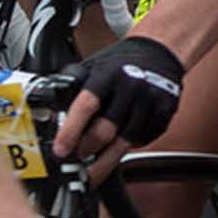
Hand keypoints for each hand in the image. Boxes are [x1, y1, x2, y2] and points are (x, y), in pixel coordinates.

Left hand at [53, 32, 187, 171]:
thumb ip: (74, 89)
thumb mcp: (92, 66)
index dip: (70, 132)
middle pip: (105, 131)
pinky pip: (144, 140)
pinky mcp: (165, 112)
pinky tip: (120, 144)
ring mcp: (150, 100)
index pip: (85, 107)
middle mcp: (131, 87)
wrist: (160, 51)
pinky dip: (129, 146)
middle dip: (86, 151)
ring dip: (107, 158)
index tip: (61, 151)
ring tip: (94, 166)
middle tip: (76, 161)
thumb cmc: (121, 62)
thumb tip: (52, 117)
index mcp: (107, 74)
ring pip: (125, 142)